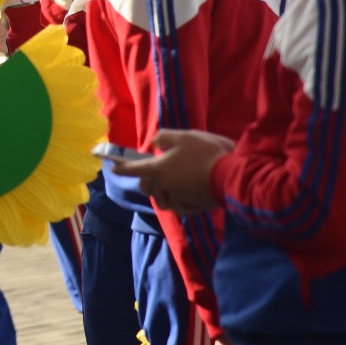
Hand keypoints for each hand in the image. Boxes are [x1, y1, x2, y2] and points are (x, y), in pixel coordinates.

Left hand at [112, 129, 235, 214]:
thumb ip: (164, 138)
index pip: (134, 169)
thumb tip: (155, 144)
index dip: (122, 167)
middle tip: (150, 172)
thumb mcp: (183, 137)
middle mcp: (165, 187)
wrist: (232, 177)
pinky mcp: (192, 208)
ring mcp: (178, 199)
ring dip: (160, 192)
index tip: (113, 167)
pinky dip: (176, 200)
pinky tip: (183, 192)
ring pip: (161, 199)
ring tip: (167, 183)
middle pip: (147, 187)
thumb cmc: (206, 153)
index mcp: (158, 170)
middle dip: (145, 180)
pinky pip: (177, 205)